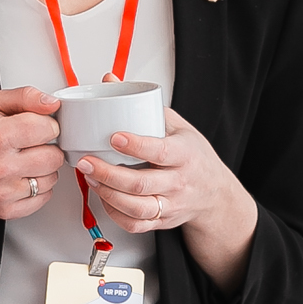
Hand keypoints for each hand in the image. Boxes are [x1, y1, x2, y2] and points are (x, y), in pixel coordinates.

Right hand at [0, 87, 63, 218]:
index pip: (48, 128)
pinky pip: (44, 197)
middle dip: (47, 148)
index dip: (46, 125)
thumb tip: (52, 103)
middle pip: (54, 157)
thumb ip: (25, 97)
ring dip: (43, 169)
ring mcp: (3, 191)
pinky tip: (21, 177)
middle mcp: (0, 166)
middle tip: (30, 145)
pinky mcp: (6, 209)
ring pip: (52, 178)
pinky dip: (38, 188)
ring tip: (24, 161)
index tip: (36, 127)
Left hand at [75, 106, 256, 291]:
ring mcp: (171, 205)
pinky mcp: (162, 221)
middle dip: (109, 174)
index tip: (114, 138)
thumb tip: (111, 80)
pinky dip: (115, 214)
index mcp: (185, 155)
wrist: (215, 193)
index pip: (160, 152)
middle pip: (142, 184)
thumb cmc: (193, 156)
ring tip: (90, 177)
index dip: (136, 146)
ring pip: (137, 208)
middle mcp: (179, 183)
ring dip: (108, 194)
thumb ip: (144, 105)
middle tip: (87, 161)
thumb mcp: (177, 125)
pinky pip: (136, 224)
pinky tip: (103, 196)